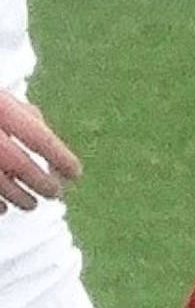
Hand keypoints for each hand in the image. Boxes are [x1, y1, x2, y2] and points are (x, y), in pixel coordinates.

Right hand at [0, 89, 81, 212]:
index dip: (60, 158)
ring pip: (3, 185)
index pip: (37, 137)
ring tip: (32, 204)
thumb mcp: (2, 100)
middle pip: (22, 166)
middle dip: (44, 183)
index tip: (75, 173)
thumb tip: (53, 143)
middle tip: (56, 192)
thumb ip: (24, 114)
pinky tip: (7, 207)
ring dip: (23, 198)